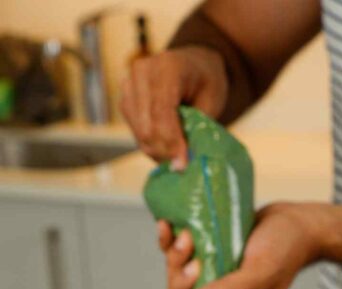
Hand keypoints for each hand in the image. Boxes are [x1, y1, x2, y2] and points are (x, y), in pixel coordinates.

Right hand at [120, 47, 227, 167]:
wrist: (192, 64)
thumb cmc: (206, 82)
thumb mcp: (212, 100)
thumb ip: (196, 127)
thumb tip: (183, 160)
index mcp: (167, 67)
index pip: (161, 112)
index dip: (171, 142)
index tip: (183, 164)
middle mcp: (141, 73)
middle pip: (147, 126)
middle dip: (165, 151)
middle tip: (183, 166)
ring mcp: (129, 86)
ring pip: (139, 133)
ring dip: (158, 151)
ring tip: (177, 157)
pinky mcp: (125, 100)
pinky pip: (135, 133)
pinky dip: (152, 146)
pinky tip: (167, 148)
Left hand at [159, 203, 325, 288]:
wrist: (292, 221)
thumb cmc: (285, 250)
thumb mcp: (261, 272)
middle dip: (180, 285)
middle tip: (197, 263)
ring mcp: (211, 281)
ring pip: (176, 280)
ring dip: (175, 259)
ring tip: (190, 238)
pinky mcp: (205, 258)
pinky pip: (176, 256)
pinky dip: (167, 242)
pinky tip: (165, 226)